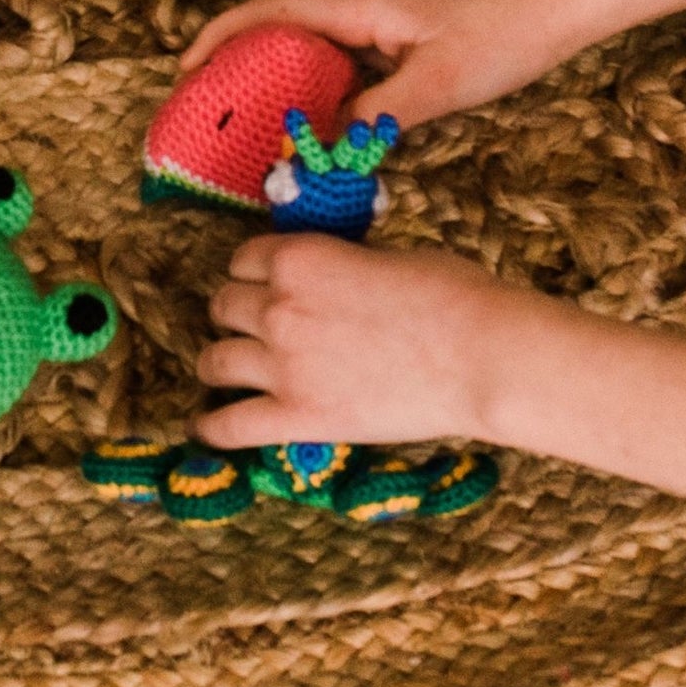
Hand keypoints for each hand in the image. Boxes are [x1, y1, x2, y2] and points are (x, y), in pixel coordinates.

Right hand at [180, 0, 569, 128]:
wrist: (553, 11)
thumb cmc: (498, 37)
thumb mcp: (436, 86)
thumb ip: (376, 117)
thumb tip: (322, 145)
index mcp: (356, 8)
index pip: (269, 13)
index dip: (221, 36)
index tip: (187, 68)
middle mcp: (357, 11)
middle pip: (277, 29)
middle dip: (235, 61)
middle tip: (206, 105)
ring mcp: (376, 26)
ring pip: (308, 51)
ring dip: (274, 80)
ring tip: (246, 122)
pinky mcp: (395, 44)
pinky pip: (339, 68)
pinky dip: (315, 92)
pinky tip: (313, 126)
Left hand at [194, 234, 515, 448]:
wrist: (482, 356)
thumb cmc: (451, 294)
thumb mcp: (382, 254)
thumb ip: (338, 264)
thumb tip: (331, 275)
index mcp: (298, 258)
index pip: (242, 259)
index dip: (253, 273)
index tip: (261, 285)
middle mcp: (277, 306)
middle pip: (223, 305)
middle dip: (235, 314)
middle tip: (251, 328)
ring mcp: (282, 364)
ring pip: (214, 361)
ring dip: (218, 364)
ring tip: (223, 372)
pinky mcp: (297, 417)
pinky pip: (231, 426)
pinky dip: (211, 429)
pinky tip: (203, 431)